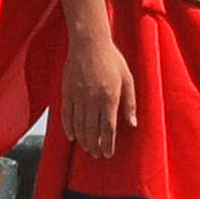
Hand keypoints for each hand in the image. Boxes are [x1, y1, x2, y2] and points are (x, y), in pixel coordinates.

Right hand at [56, 18, 139, 162]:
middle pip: (92, 130)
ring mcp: (78, 97)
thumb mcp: (128, 79)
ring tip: (87, 149)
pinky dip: (68, 128)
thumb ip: (130, 103)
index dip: (108, 143)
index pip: (108, 128)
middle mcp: (92, 100)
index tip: (108, 153)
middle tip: (98, 155)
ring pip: (79, 126)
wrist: (89, 43)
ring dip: (83, 140)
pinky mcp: (67, 92)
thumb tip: (133, 123)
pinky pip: (66, 115)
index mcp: (110, 97)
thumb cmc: (112, 59)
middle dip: (95, 145)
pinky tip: (72, 137)